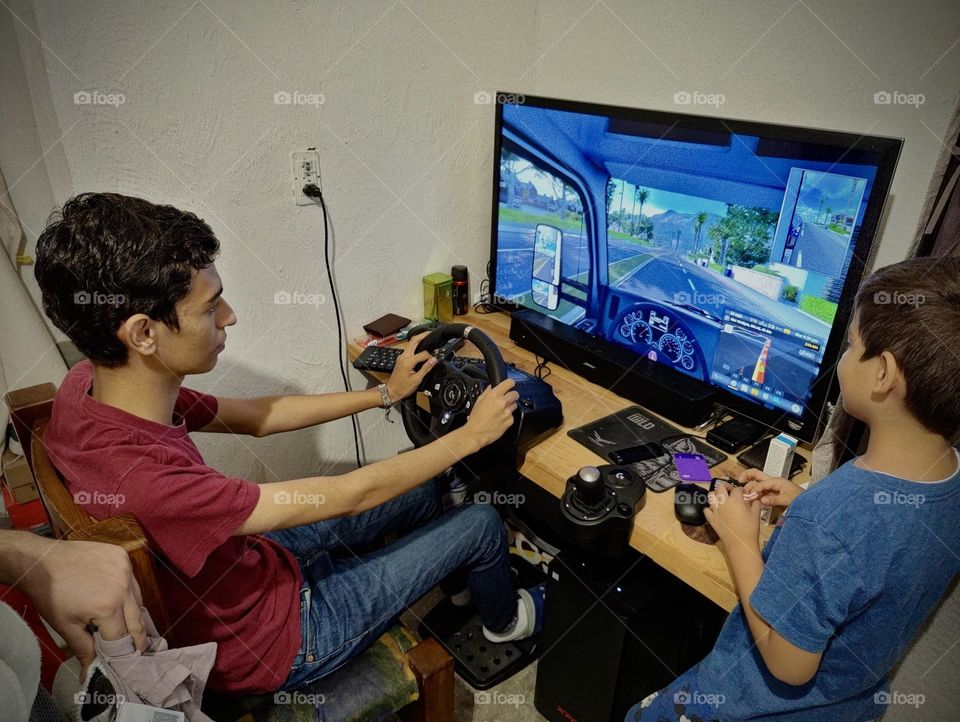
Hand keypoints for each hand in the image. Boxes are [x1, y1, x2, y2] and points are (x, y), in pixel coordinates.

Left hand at [14, 537, 145, 678]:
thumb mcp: (66, 627)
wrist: (42, 562)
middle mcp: (123, 588)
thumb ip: (84, 650)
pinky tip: (118, 598)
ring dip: (133, 613)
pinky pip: (132, 580)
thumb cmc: (51, 596)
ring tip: (127, 624)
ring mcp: (125, 569)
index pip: (123, 636)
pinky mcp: (123, 556)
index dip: (122, 651)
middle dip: (137, 637)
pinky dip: (128, 591)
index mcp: (108, 608)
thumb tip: (89, 674)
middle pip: (137, 619)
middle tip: (139, 649)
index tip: (127, 661)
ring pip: (138, 598)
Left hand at [385, 333, 437, 401]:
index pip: (423, 354)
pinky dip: (415, 346)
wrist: (391, 391)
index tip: (436, 359)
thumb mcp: (417, 379)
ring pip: (410, 344)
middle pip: (413, 340)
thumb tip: (434, 360)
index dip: (431, 356)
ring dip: (418, 340)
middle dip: (422, 335)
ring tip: (427, 338)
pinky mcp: (400, 359)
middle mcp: (403, 357)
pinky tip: (421, 348)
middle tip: (431, 333)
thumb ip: (426, 368)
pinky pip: (409, 349)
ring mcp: (401, 357)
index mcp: (408, 361)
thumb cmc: (402, 388)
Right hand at [463, 379, 518, 447]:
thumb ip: (488, 391)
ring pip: (515, 405)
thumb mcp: (479, 400)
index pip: (509, 382)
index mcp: (493, 395)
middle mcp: (502, 402)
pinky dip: (508, 417)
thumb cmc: (476, 418)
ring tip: (501, 411)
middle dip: (511, 396)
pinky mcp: (510, 421)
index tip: (510, 385)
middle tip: (506, 399)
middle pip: (515, 393)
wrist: (476, 433)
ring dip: (510, 406)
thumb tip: (493, 386)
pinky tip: (500, 419)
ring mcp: (507, 412)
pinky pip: (512, 415)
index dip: (510, 383)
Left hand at [704, 483, 760, 549]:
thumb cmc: (750, 528)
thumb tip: (754, 500)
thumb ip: (755, 504)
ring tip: (721, 499)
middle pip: (720, 487)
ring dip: (715, 495)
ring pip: (710, 496)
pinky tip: (715, 510)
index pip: (737, 489)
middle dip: (726, 487)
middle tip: (730, 492)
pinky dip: (710, 508)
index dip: (741, 489)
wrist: (740, 543)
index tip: (743, 493)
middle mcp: (723, 502)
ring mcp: (715, 510)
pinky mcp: (711, 518)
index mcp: (735, 500)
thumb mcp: (756, 514)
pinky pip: (706, 509)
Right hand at [739, 468, 802, 507]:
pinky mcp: (772, 494)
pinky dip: (755, 494)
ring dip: (750, 487)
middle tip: (739, 480)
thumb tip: (761, 500)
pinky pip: (761, 492)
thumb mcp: (787, 499)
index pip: (761, 483)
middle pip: (757, 475)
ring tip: (745, 494)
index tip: (750, 496)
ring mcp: (772, 488)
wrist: (808, 503)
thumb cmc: (800, 499)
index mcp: (776, 481)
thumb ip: (774, 500)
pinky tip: (752, 498)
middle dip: (747, 475)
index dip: (755, 489)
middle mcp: (773, 482)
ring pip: (757, 483)